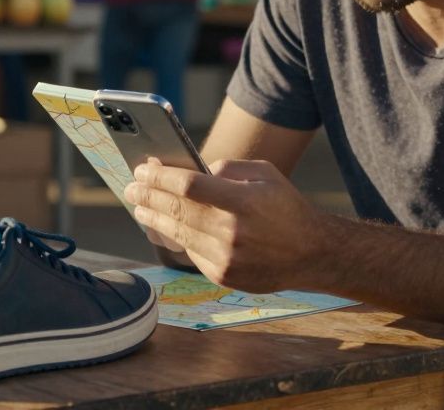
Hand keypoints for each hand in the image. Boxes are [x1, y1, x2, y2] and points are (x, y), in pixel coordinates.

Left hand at [124, 158, 322, 293]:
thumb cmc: (285, 207)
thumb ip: (226, 168)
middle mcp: (233, 232)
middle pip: (177, 211)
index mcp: (244, 201)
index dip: (161, 177)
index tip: (143, 168)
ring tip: (139, 207)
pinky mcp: (223, 275)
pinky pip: (191, 252)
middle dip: (148, 196)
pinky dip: (175, 237)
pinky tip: (164, 227)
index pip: (189, 186)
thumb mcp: (264, 174)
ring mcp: (227, 258)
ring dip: (153, 219)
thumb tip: (189, 171)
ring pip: (178, 234)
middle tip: (131, 187)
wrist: (312, 254)